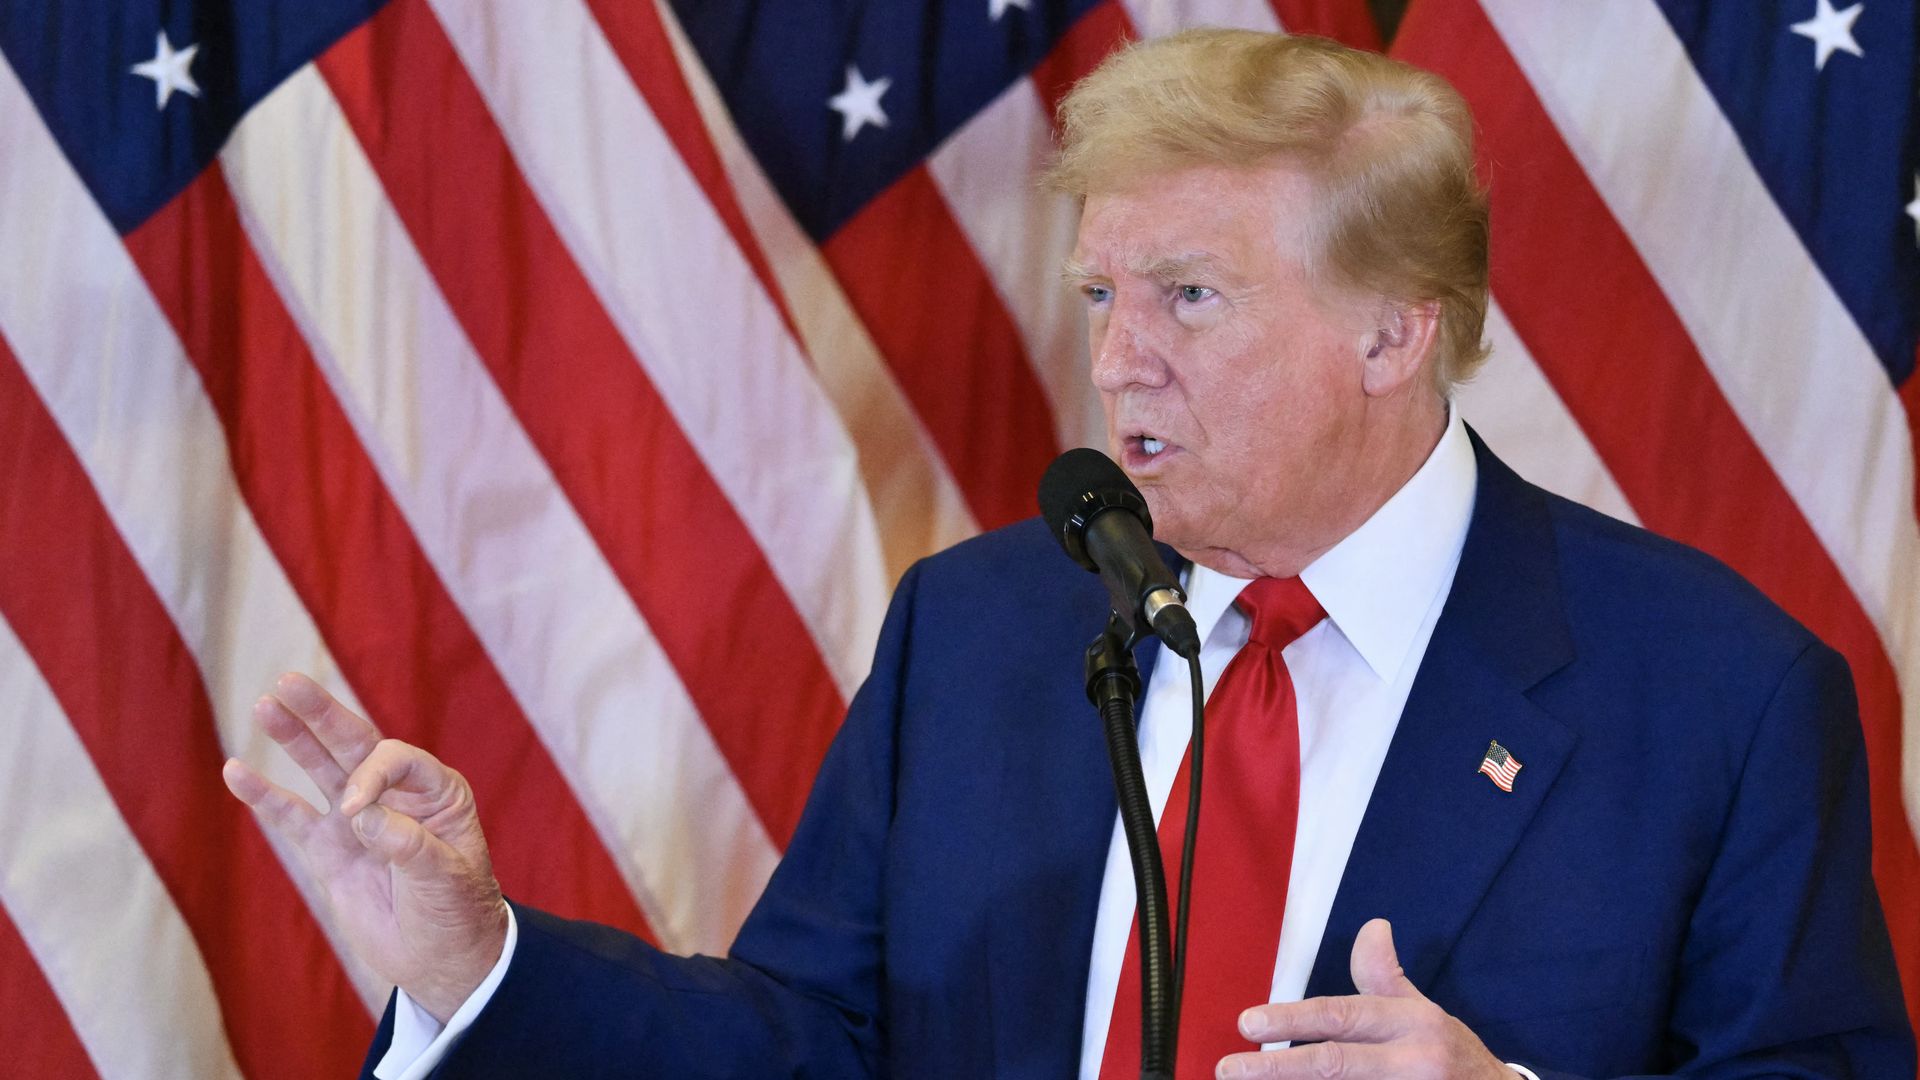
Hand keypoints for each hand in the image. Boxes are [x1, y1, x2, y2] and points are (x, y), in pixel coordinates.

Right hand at [221, 672, 508, 1021]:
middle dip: (322, 714)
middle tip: (288, 681)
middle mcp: (395, 797)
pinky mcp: (330, 850)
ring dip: (294, 739)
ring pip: (321, 770)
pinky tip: (236, 771)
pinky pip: (293, 817)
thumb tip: (359, 814)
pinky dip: (265, 797)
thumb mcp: (446, 878)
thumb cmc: (458, 912)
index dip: (371, 775)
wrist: (443, 959)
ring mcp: (358, 822)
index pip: (394, 758)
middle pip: (354, 745)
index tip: (355, 812)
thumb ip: (408, 845)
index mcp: (435, 793)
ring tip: (264, 704)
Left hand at [1218, 919, 1510, 1079]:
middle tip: (1229, 1067)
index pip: (1341, 1017)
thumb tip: (1372, 926)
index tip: (1247, 1023)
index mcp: (1412, 1024)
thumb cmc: (1451, 1056)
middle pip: (1334, 1064)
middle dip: (1276, 1068)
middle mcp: (1411, 1064)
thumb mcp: (1424, 1011)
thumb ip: (1385, 977)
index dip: (1291, 1020)